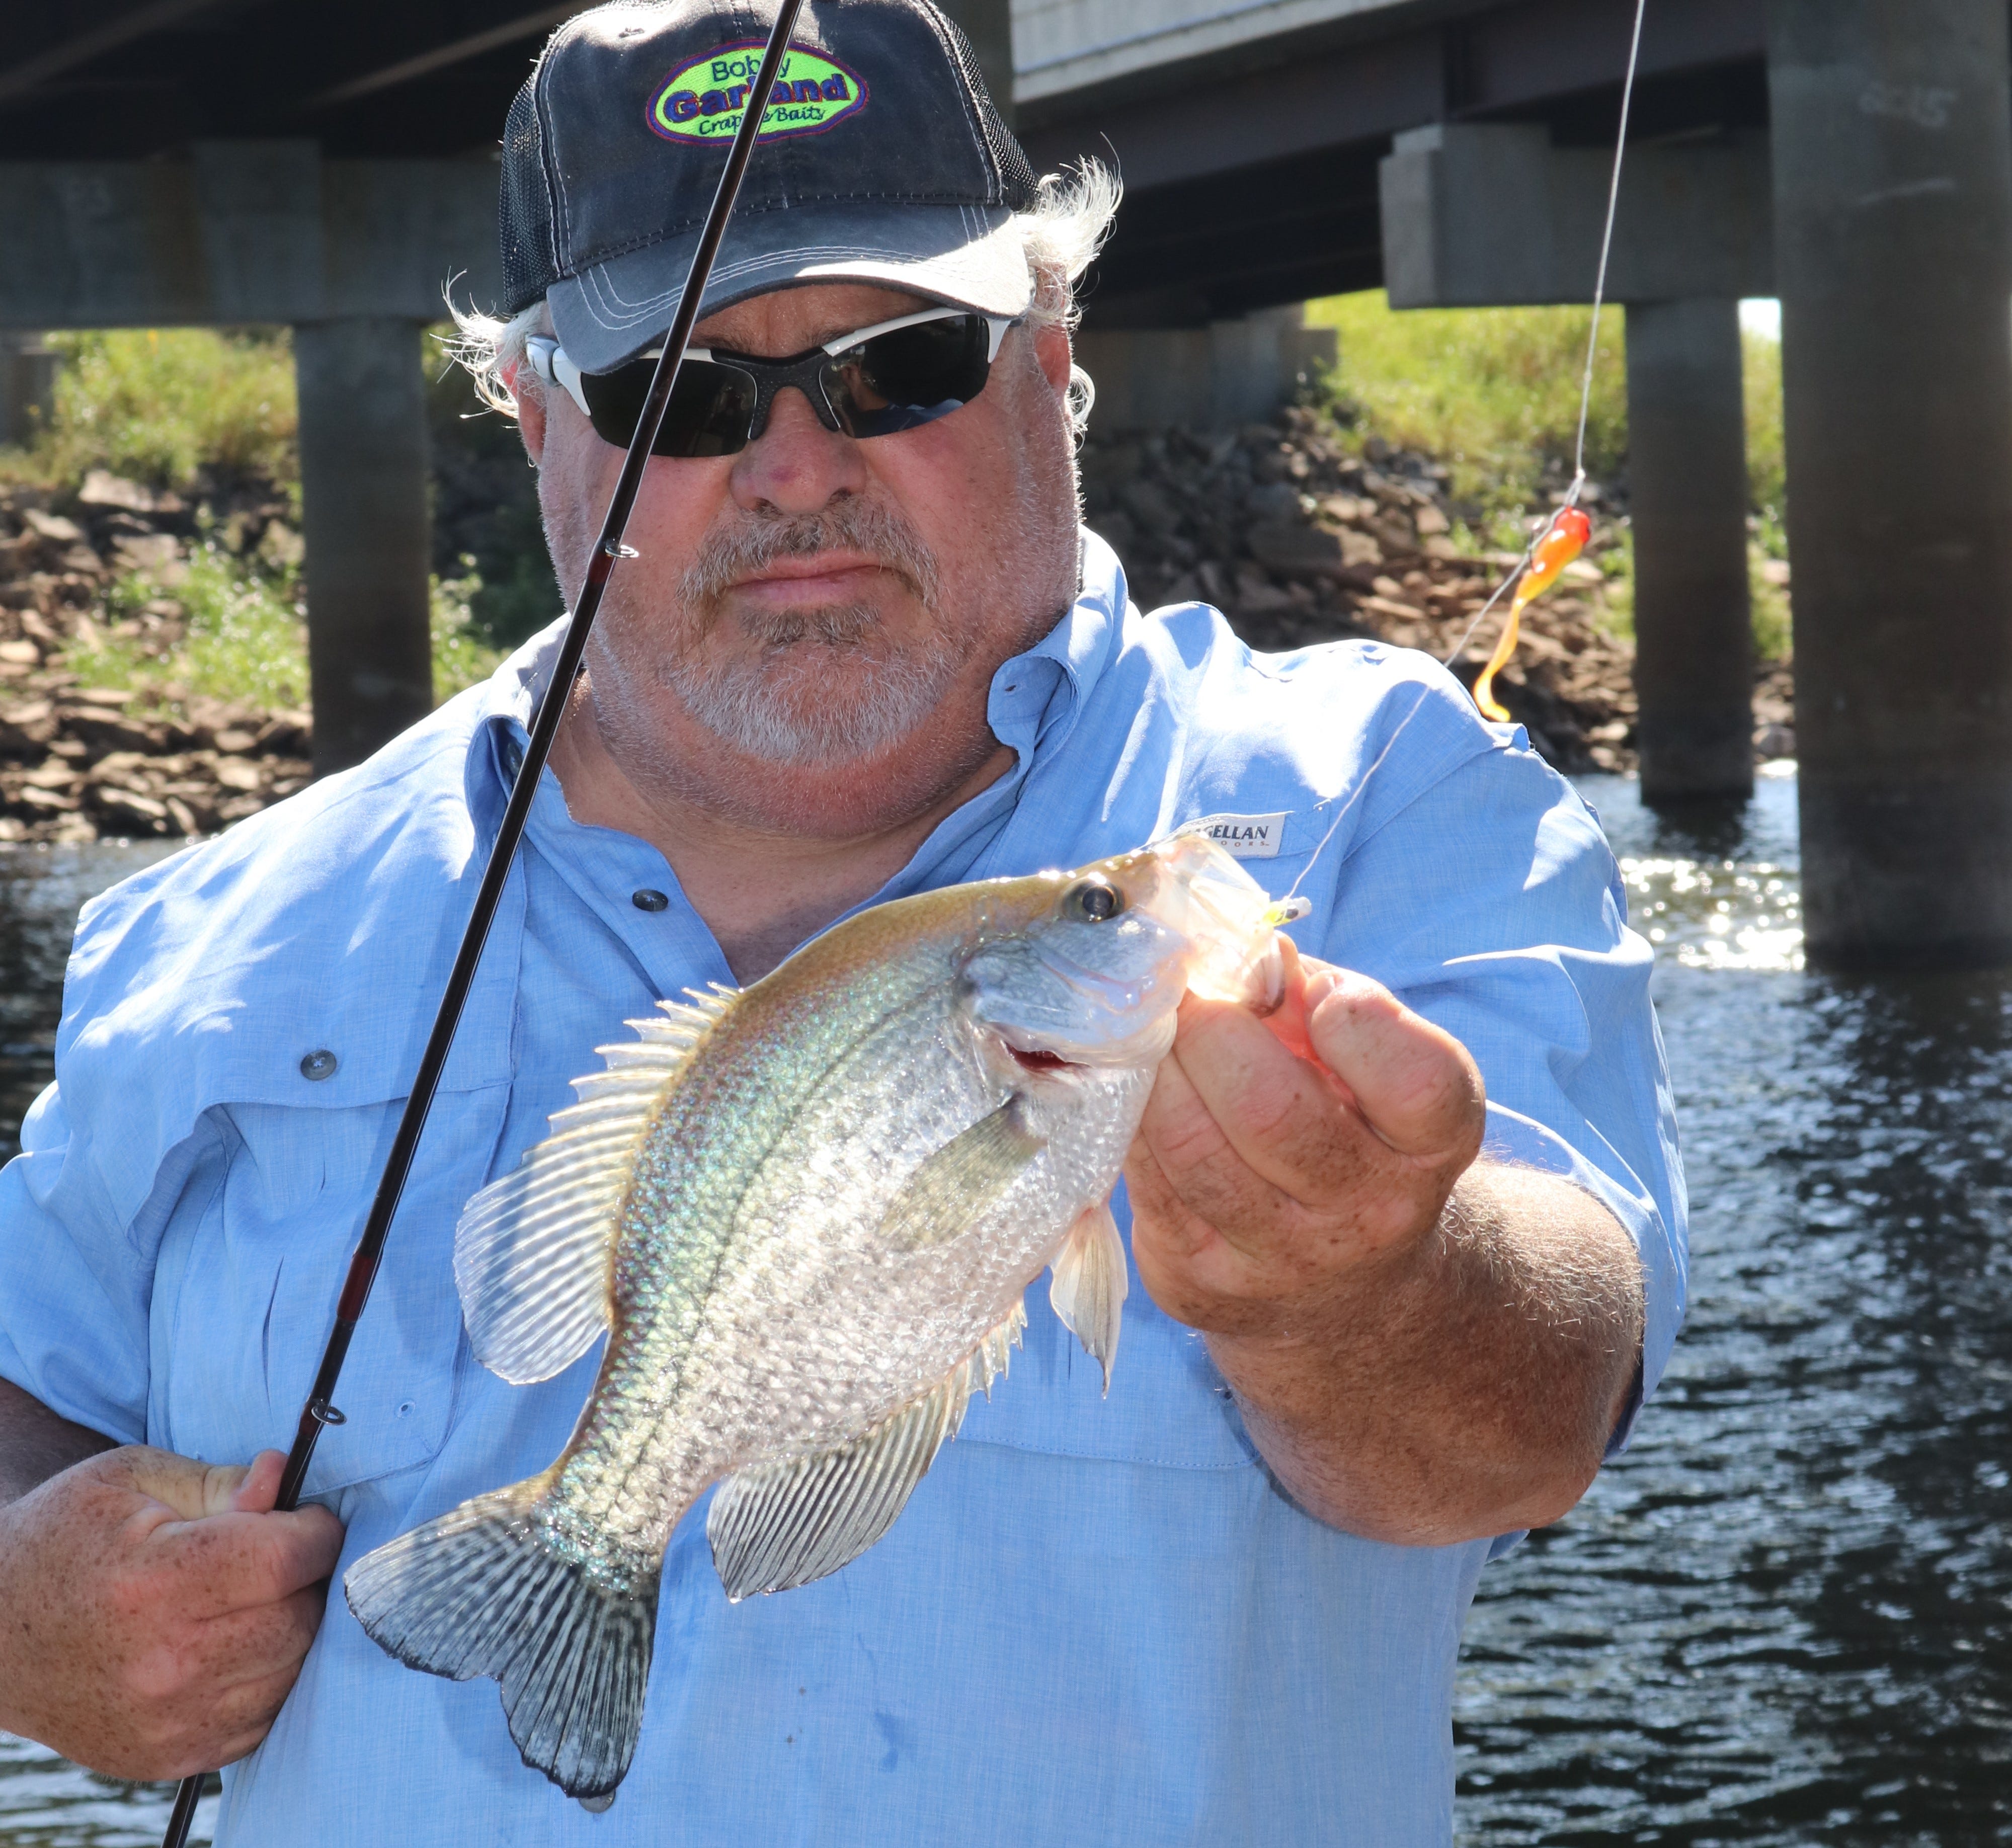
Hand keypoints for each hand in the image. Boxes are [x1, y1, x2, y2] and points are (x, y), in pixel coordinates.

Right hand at [0, 1446, 345, 1778]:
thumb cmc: (62, 1542)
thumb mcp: (130, 1481)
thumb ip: (220, 1481)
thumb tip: (282, 1477)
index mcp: (153, 1585)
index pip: (285, 1560)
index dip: (316, 1532)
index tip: (310, 1520)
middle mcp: (164, 1665)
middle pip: (297, 1619)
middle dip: (306, 1579)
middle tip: (279, 1556)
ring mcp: (167, 1722)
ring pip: (290, 1671)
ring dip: (291, 1628)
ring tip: (254, 1598)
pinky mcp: (169, 1757)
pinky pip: (263, 1716)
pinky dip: (265, 1677)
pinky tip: (233, 1644)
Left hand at [1126, 942, 1484, 1339]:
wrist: (1344, 1284)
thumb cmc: (1348, 1125)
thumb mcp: (1366, 1060)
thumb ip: (1316, 996)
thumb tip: (1238, 949)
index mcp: (1431, 1143)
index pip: (1414, 1079)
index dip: (1351, 1016)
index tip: (1305, 989)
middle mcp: (1369, 1213)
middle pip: (1270, 1109)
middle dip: (1208, 1028)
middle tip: (1187, 994)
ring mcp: (1281, 1261)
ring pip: (1189, 1147)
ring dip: (1154, 1070)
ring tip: (1151, 1034)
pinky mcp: (1199, 1285)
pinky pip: (1145, 1181)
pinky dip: (1133, 1119)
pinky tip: (1138, 1090)